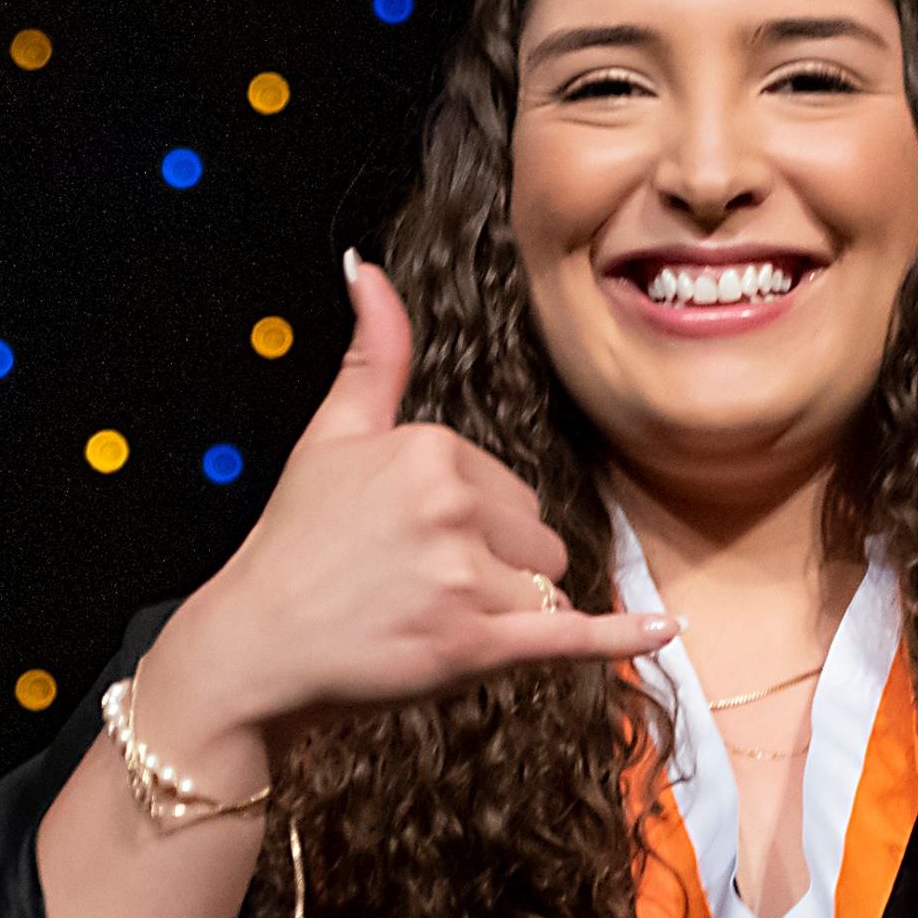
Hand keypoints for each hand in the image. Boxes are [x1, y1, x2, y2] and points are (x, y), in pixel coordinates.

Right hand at [164, 248, 682, 739]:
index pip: (510, 486)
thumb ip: (373, 353)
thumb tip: (367, 269)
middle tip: (416, 585)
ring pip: (545, 588)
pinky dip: (618, 638)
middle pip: (538, 536)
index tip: (410, 540)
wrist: (253, 648)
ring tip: (433, 620)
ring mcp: (464, 578)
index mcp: (430, 448)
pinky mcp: (472, 645)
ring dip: (508, 614)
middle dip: (498, 566)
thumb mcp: (331, 434)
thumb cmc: (294, 544)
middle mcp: (452, 506)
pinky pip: (570, 635)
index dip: (473, 521)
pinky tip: (664, 633)